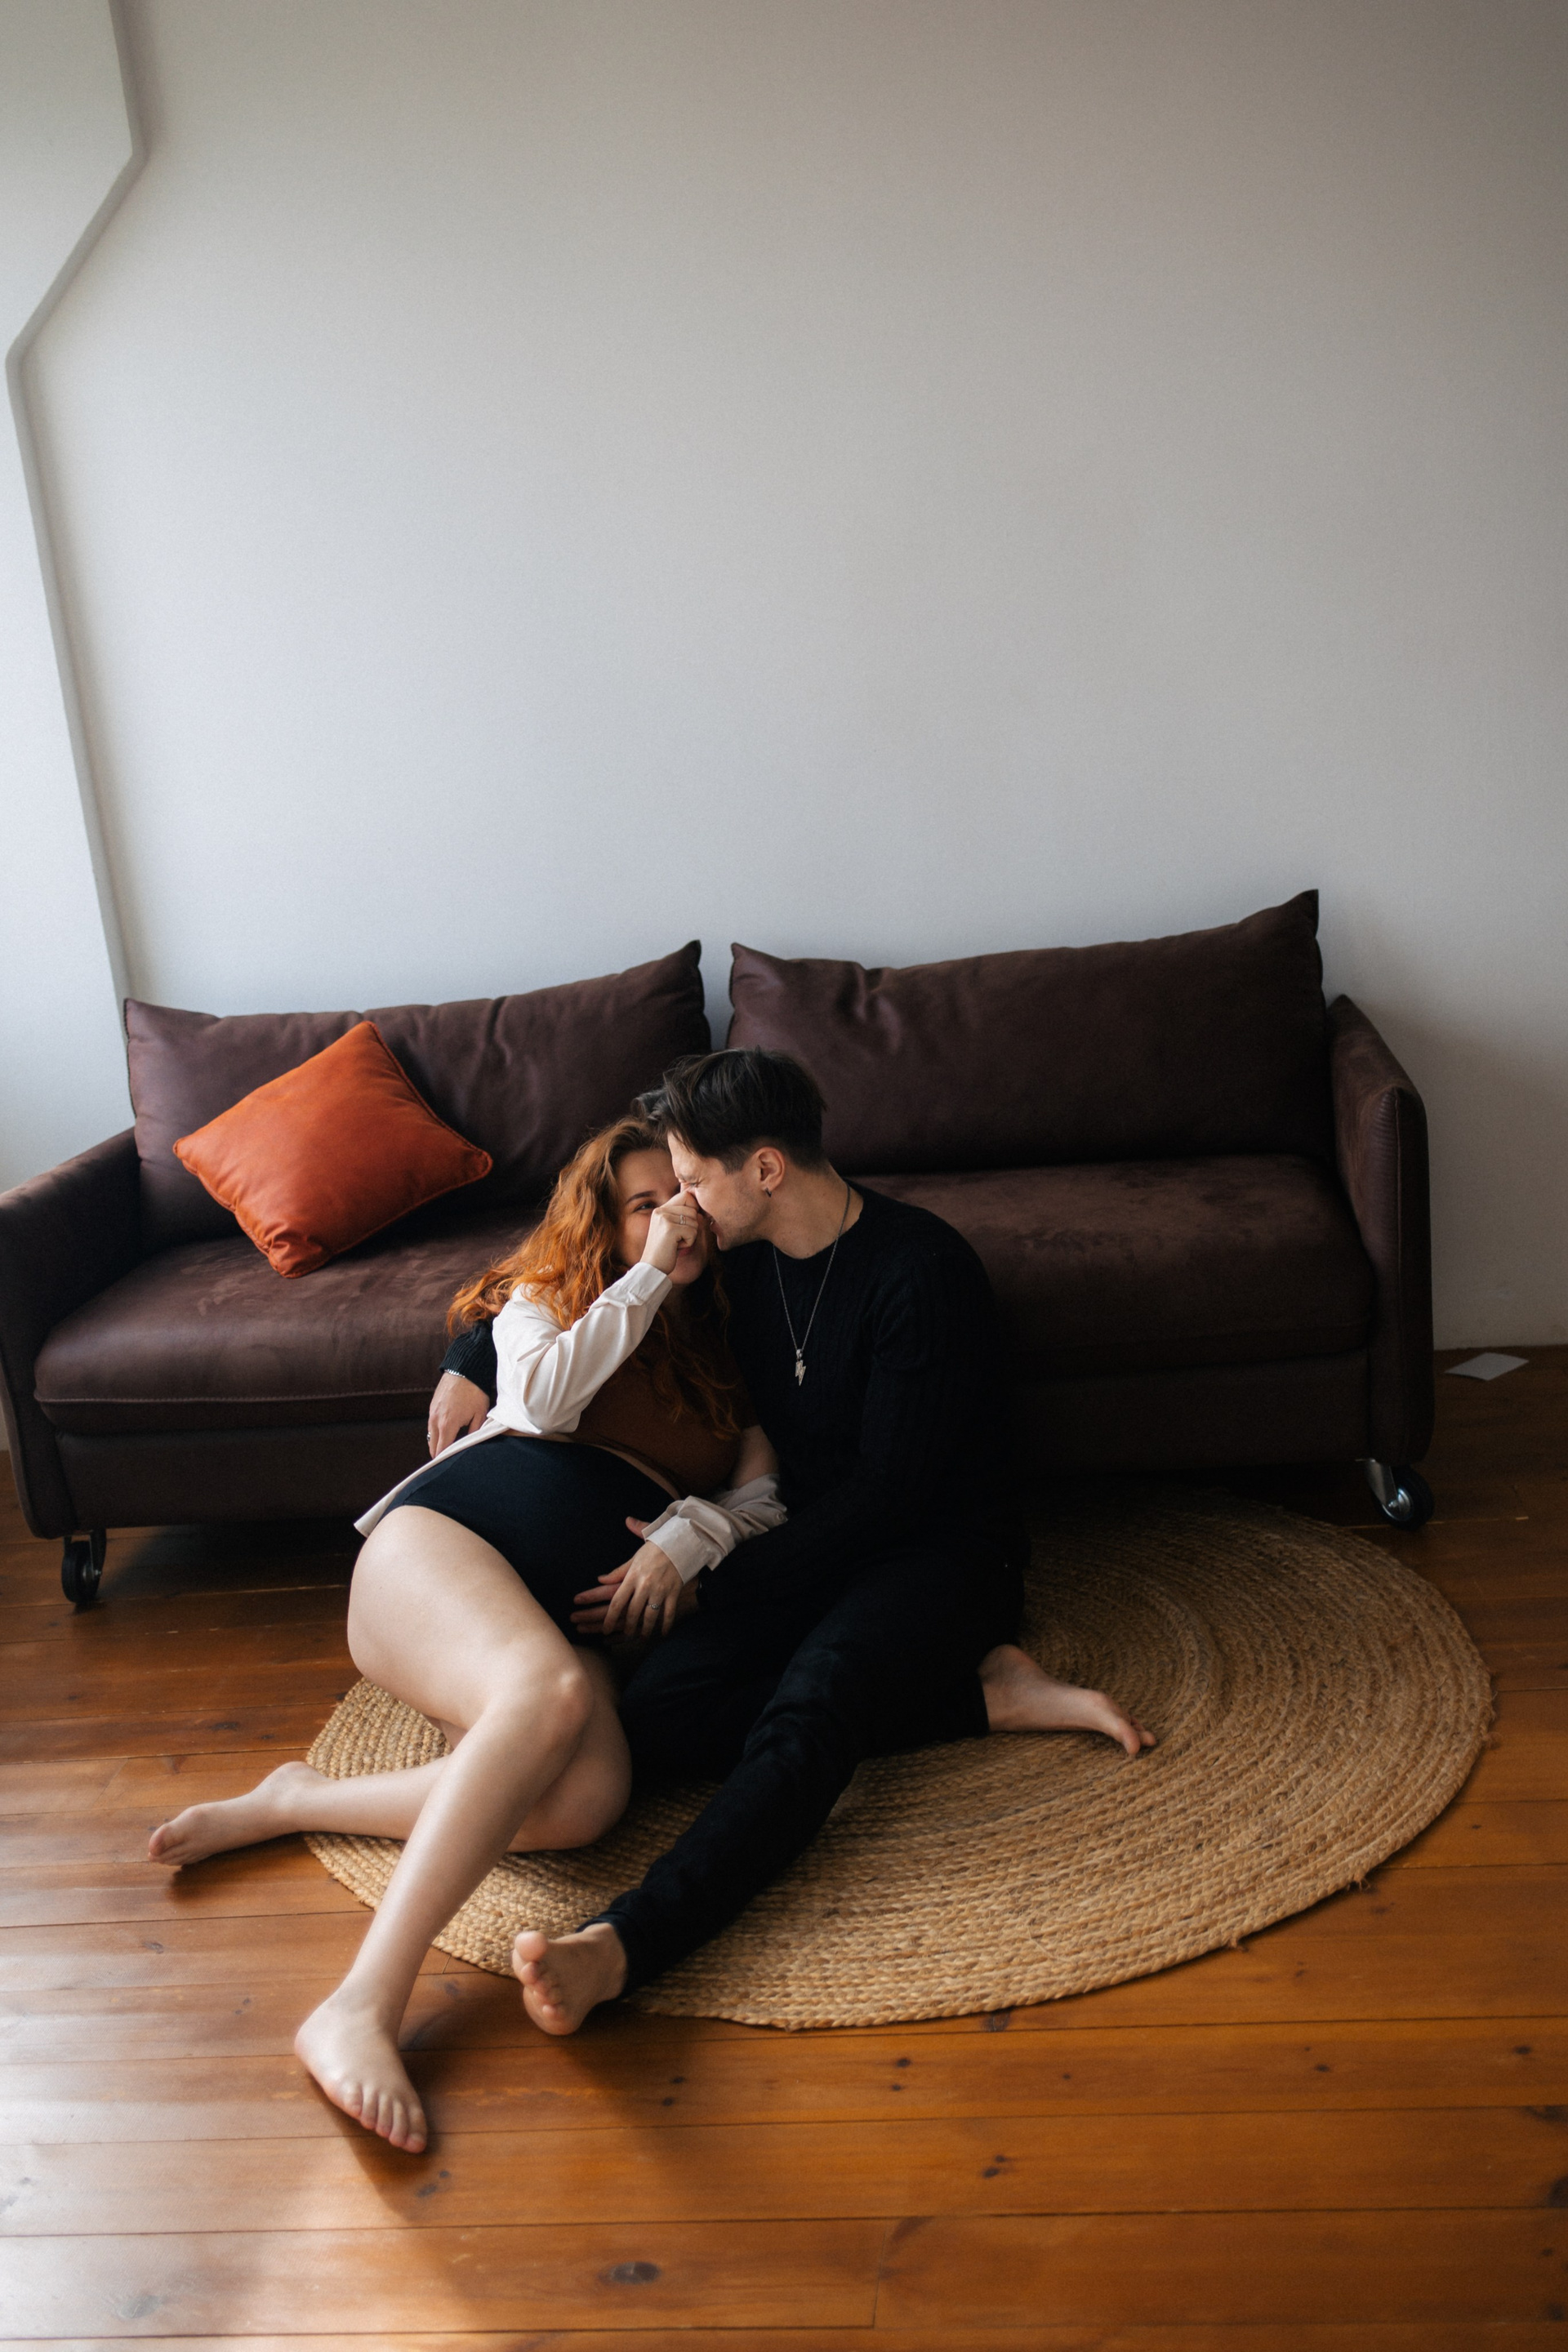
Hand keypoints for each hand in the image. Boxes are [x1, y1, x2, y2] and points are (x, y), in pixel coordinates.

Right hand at [427, 1371, 488, 1456]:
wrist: (464, 1369)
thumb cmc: (474, 1391)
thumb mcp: (480, 1414)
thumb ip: (474, 1433)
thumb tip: (471, 1445)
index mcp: (447, 1425)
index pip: (441, 1450)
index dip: (444, 1460)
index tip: (449, 1466)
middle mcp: (436, 1420)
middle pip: (432, 1446)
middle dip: (440, 1454)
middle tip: (449, 1460)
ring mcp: (432, 1413)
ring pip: (431, 1435)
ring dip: (438, 1442)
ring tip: (449, 1446)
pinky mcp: (432, 1406)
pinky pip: (431, 1425)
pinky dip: (437, 1431)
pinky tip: (448, 1431)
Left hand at [571, 1523, 686, 1638]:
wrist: (679, 1542)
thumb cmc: (655, 1548)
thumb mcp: (634, 1558)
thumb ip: (617, 1572)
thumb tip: (600, 1579)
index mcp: (632, 1576)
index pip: (617, 1601)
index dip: (609, 1618)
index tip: (604, 1629)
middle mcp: (645, 1585)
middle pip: (632, 1612)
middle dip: (627, 1628)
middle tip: (624, 1637)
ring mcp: (660, 1590)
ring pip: (650, 1616)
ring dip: (645, 1630)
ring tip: (640, 1638)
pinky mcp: (673, 1592)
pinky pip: (669, 1613)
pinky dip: (665, 1625)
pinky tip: (662, 1634)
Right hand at [641, 1186, 704, 1275]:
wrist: (652, 1267)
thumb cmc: (665, 1250)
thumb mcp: (671, 1229)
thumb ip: (680, 1216)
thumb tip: (698, 1207)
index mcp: (660, 1209)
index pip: (686, 1196)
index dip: (693, 1208)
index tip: (687, 1223)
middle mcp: (661, 1211)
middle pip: (693, 1209)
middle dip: (692, 1226)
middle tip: (678, 1237)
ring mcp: (664, 1219)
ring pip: (694, 1222)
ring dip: (690, 1236)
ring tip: (675, 1242)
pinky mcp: (670, 1229)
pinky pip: (692, 1232)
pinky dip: (688, 1242)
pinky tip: (675, 1247)